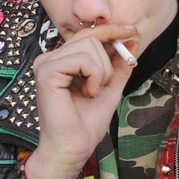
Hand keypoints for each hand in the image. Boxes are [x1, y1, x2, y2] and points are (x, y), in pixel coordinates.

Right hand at [25, 24, 137, 178]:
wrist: (72, 148)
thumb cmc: (85, 124)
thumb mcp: (110, 88)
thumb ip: (119, 65)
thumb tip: (132, 40)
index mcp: (62, 61)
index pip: (88, 34)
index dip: (111, 30)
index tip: (132, 31)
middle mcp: (50, 58)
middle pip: (91, 38)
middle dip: (108, 62)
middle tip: (101, 87)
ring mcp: (46, 63)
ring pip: (89, 46)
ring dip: (102, 72)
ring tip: (92, 92)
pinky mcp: (46, 71)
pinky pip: (82, 58)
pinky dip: (94, 76)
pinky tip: (87, 93)